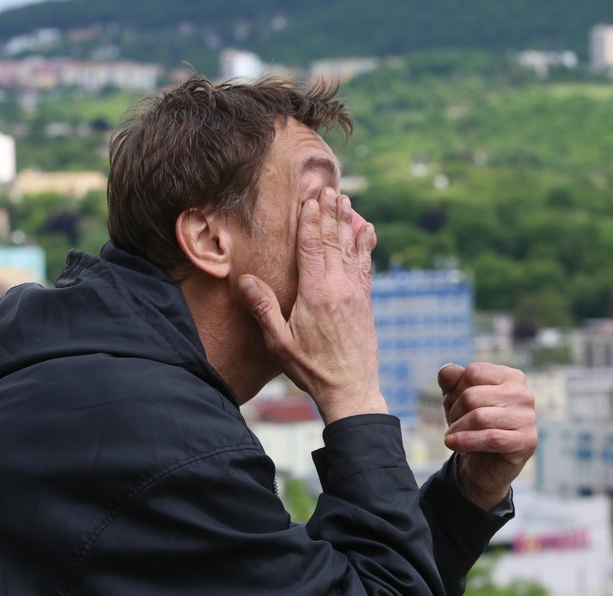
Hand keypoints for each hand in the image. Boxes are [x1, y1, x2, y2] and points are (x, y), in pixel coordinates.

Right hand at [239, 187, 386, 423]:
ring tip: (346, 200)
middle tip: (330, 188)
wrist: (351, 390)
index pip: (312, 247)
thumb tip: (245, 279)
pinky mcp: (365, 302)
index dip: (310, 221)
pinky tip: (367, 231)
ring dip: (349, 222)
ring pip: (352, 249)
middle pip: (335, 240)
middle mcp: (340, 287)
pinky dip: (365, 245)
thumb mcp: (279, 343)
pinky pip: (366, 265)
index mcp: (316, 293)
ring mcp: (356, 293)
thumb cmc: (311, 369)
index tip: (309, 198)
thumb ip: (263, 309)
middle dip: (331, 213)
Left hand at [438, 363, 536, 511]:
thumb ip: (451, 380)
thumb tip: (447, 370)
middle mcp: (523, 394)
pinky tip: (452, 443)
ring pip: (479, 417)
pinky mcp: (527, 441)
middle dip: (454, 411)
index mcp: (510, 377)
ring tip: (452, 436)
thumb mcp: (456, 399)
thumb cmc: (472, 426)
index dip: (455, 390)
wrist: (483, 466)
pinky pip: (490, 438)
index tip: (453, 405)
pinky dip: (466, 441)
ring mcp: (528, 418)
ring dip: (457, 428)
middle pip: (472, 395)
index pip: (473, 373)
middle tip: (453, 425)